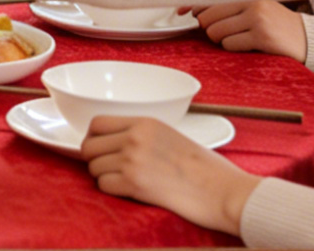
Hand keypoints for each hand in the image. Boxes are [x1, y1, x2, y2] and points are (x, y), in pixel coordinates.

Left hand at [81, 115, 260, 235]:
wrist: (224, 191)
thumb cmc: (207, 169)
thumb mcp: (172, 137)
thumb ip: (143, 136)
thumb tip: (115, 144)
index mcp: (145, 122)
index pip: (97, 123)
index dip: (94, 139)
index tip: (101, 150)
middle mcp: (135, 137)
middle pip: (89, 147)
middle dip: (96, 161)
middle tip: (111, 170)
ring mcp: (132, 159)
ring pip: (94, 168)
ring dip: (105, 178)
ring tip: (127, 182)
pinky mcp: (133, 183)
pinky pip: (104, 186)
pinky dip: (113, 191)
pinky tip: (131, 192)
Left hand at [183, 0, 307, 61]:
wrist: (309, 40)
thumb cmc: (278, 26)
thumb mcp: (256, 9)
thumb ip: (230, 8)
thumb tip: (193, 11)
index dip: (191, 6)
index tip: (180, 12)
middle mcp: (252, 3)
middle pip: (208, 17)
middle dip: (209, 29)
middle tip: (224, 34)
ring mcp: (257, 20)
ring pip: (216, 32)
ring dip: (222, 41)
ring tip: (240, 40)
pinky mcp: (261, 37)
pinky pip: (230, 45)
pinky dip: (234, 49)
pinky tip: (249, 47)